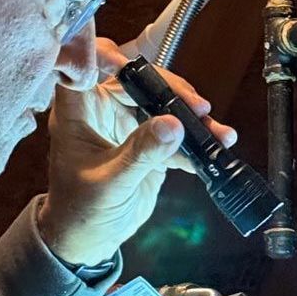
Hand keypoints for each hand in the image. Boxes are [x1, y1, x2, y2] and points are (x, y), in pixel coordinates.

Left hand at [38, 38, 236, 267]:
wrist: (91, 240)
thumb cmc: (81, 211)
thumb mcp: (110, 183)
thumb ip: (141, 153)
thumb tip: (173, 125)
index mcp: (79, 113)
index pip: (85, 67)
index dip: (103, 55)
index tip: (129, 64)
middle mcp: (102, 110)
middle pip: (138, 80)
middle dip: (172, 91)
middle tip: (198, 108)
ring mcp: (128, 125)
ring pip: (163, 105)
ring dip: (192, 116)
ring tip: (217, 132)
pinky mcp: (149, 143)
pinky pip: (175, 132)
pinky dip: (197, 140)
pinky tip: (217, 147)